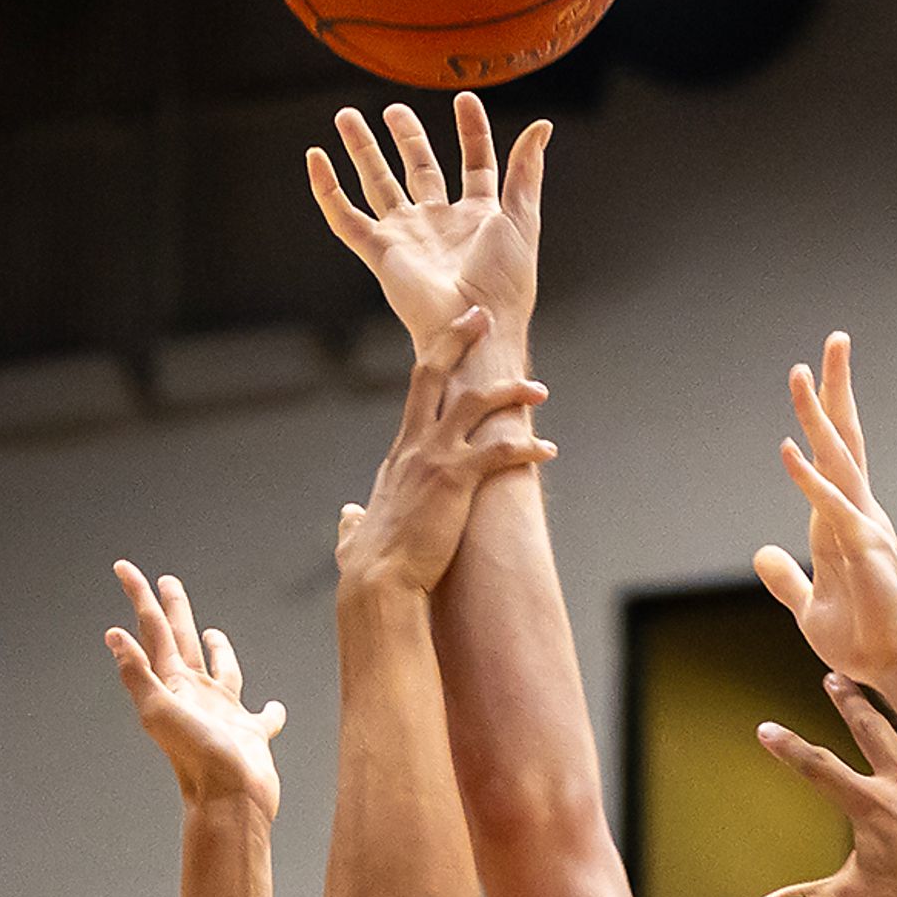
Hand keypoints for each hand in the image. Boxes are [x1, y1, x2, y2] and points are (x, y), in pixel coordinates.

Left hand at [106, 562, 284, 815]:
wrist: (231, 801)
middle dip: (173, 609)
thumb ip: (137, 674)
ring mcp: (222, 714)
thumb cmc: (198, 760)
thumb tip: (112, 635)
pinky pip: (262, 717)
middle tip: (167, 581)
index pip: (152, 630)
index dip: (138, 597)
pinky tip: (274, 707)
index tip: (123, 567)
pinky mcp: (250, 735)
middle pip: (181, 640)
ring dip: (216, 650)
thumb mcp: (161, 712)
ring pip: (220, 672)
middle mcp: (194, 695)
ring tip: (210, 632)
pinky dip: (270, 710)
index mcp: (172, 685)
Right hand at [305, 92, 550, 353]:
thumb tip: (542, 127)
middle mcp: (440, 223)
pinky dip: (326, 189)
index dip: (472, 132)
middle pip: (419, 169)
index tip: (464, 99)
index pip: (475, 163)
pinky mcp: (379, 252)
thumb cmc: (505, 284)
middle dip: (406, 137)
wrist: (475, 325)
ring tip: (346, 116)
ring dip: (363, 150)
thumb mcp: (520, 219)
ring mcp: (407, 236)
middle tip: (394, 109)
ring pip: (378, 183)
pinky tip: (315, 157)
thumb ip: (526, 172)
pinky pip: (344, 217)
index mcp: (478, 217)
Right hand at [336, 306, 550, 599]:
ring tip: (539, 387)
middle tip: (482, 313)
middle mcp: (414, 447)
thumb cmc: (370, 565)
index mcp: (399, 455)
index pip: (418, 394)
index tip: (452, 340)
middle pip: (434, 374)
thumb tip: (348, 517)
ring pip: (475, 404)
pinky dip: (527, 446)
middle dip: (458, 338)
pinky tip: (548, 449)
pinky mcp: (456, 481)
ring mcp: (434, 460)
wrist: (378, 582)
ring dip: (510, 391)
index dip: (437, 362)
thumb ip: (352, 521)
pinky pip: (500, 452)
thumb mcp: (356, 533)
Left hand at [752, 332, 896, 701]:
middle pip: (844, 438)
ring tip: (800, 372)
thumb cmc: (864, 637)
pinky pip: (833, 509)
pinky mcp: (864, 552)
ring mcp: (864, 528)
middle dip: (835, 389)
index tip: (813, 372)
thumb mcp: (808, 607)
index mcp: (842, 520)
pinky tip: (789, 452)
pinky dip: (810, 480)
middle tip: (835, 340)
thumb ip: (785, 578)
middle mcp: (857, 512)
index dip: (822, 412)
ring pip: (839, 459)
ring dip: (817, 416)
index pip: (832, 454)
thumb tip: (762, 553)